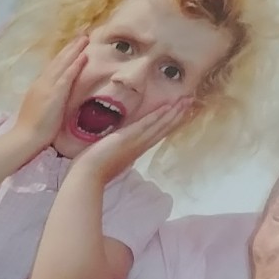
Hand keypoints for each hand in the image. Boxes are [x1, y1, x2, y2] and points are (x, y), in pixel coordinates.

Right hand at [5, 37, 86, 161]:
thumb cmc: (33, 127)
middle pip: (58, 61)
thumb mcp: (40, 106)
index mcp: (39, 85)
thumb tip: (56, 92)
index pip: (53, 66)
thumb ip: (47, 97)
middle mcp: (42, 82)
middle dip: (70, 48)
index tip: (73, 45)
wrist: (25, 137)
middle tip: (82, 35)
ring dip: (74, 51)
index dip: (64, 55)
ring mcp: (47, 87)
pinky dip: (75, 65)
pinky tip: (83, 56)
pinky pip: (66, 76)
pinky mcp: (54, 94)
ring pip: (63, 64)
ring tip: (85, 39)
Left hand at [65, 93, 191, 186]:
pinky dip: (159, 115)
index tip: (180, 113)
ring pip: (160, 124)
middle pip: (164, 128)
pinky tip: (169, 107)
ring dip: (174, 112)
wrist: (87, 177)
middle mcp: (141, 146)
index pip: (157, 134)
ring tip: (186, 101)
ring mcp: (137, 141)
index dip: (169, 123)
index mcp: (136, 150)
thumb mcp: (109, 157)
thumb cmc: (93, 169)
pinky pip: (148, 123)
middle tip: (190, 102)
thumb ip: (117, 150)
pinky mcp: (130, 137)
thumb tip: (118, 144)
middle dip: (178, 115)